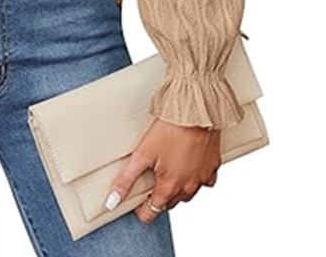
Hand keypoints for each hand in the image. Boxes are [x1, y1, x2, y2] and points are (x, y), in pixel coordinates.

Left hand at [105, 118, 220, 223]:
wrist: (195, 114)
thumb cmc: (170, 131)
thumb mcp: (142, 154)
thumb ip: (127, 179)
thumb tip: (113, 200)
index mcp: (169, 187)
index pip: (152, 212)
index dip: (141, 211)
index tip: (136, 205)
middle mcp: (188, 188)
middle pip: (169, 203)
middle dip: (158, 198)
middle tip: (149, 185)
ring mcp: (202, 178)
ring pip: (187, 194)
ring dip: (176, 189)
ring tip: (166, 174)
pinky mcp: (212, 166)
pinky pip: (204, 180)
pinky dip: (194, 177)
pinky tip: (187, 165)